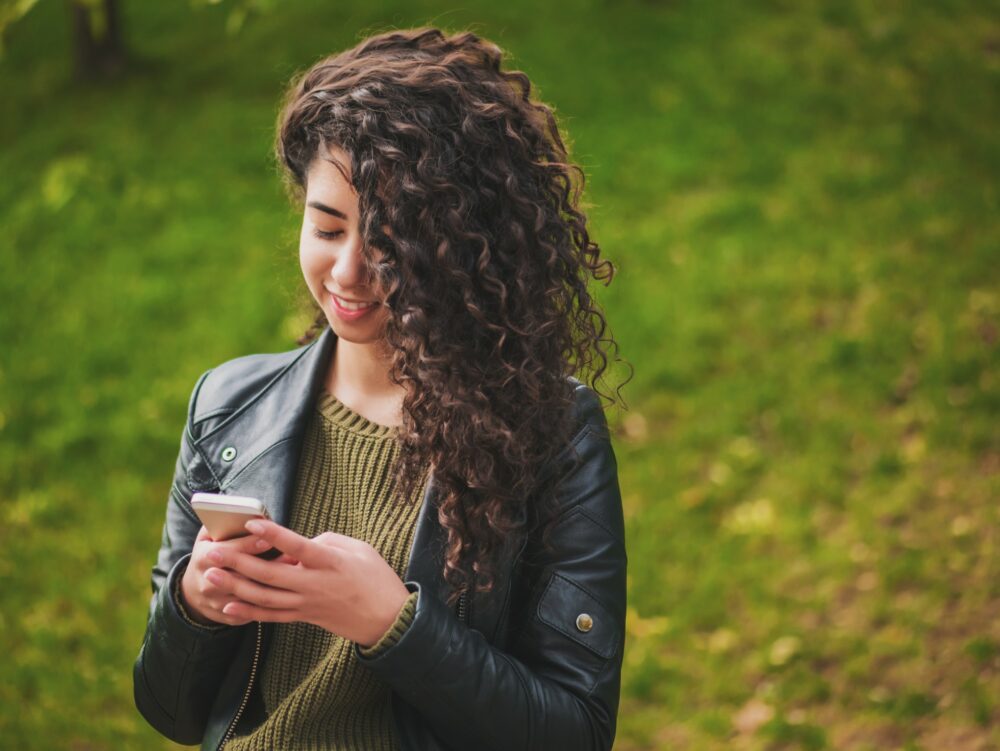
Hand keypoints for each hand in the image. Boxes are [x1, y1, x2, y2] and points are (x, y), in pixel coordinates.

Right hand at [179, 525, 295, 626]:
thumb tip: (239, 511)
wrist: (195, 592)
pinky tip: (291, 589)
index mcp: (203, 559)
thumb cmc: (208, 556)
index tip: (269, 539)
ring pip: (252, 595)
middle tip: (292, 556)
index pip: (227, 551)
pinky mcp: (231, 618)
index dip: (249, 545)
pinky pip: (255, 611)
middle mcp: (208, 583)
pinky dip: (274, 601)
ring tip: (297, 571)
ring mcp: (219, 603)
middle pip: (242, 575)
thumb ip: (219, 523)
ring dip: (276, 584)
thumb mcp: (206, 537)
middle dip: (269, 565)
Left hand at [202, 519, 410, 646]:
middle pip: (270, 574)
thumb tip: (300, 544)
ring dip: (235, 587)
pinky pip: (271, 616)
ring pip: (264, 597)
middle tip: (212, 552)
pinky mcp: (305, 617)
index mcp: (330, 563)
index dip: (274, 535)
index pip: (297, 547)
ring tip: (210, 577)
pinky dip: (248, 612)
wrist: (387, 620)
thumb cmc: (376, 578)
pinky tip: (228, 606)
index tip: (251, 524)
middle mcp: (315, 585)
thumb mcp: (360, 549)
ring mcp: (307, 604)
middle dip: (238, 562)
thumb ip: (327, 541)